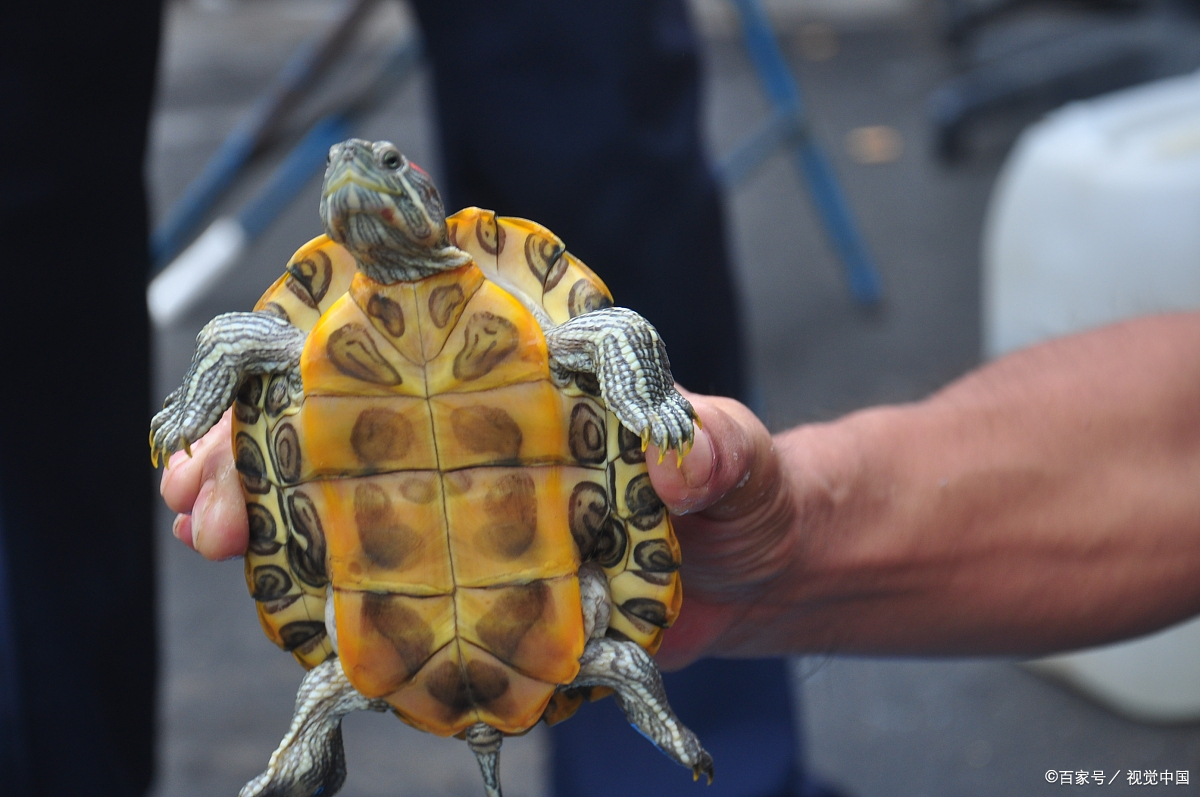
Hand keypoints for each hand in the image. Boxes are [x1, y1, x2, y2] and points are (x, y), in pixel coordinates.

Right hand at [161, 391, 811, 664]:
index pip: (407, 332)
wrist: (751, 575)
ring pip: (341, 486)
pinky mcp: (470, 571)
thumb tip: (685, 458)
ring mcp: (466, 496)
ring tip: (209, 534)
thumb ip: (715, 450)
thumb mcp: (737, 463)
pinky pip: (379, 571)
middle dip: (260, 443)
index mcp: (528, 370)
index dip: (320, 353)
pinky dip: (316, 577)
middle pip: (346, 412)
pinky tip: (271, 593)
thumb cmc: (741, 495)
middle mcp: (480, 425)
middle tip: (205, 499)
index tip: (258, 383)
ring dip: (264, 505)